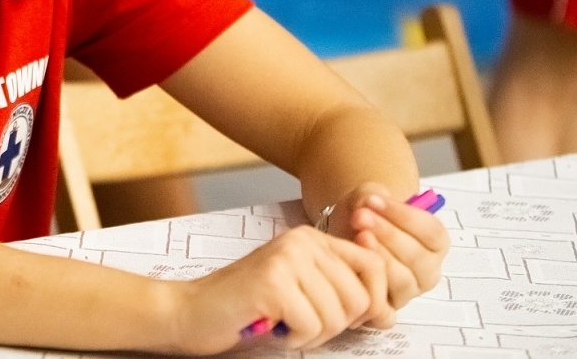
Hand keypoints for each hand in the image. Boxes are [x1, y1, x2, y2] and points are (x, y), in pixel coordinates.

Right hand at [170, 226, 390, 353]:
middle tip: (301, 322)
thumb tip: (386, 313)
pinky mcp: (272, 283)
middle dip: (336, 324)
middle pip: (359, 297)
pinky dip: (294, 338)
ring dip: (313, 333)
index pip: (374, 266)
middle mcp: (301, 241)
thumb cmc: (247, 308)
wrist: (190, 311)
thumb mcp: (301, 290)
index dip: (372, 302)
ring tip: (284, 323)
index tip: (352, 319)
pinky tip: (272, 326)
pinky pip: (311, 326)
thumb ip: (340, 291)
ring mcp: (286, 260)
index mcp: (311, 238)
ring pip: (338, 315)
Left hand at [332, 183, 448, 316]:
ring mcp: (409, 292)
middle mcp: (427, 271)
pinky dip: (370, 287)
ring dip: (380, 257)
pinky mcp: (388, 310)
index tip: (375, 200)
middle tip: (361, 216)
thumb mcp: (369, 197)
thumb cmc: (365, 216)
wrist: (344, 233)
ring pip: (403, 281)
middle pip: (418, 257)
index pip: (432, 232)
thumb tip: (370, 203)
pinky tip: (356, 266)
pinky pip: (384, 307)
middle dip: (388, 234)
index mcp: (434, 243)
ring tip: (358, 236)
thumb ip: (374, 196)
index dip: (404, 216)